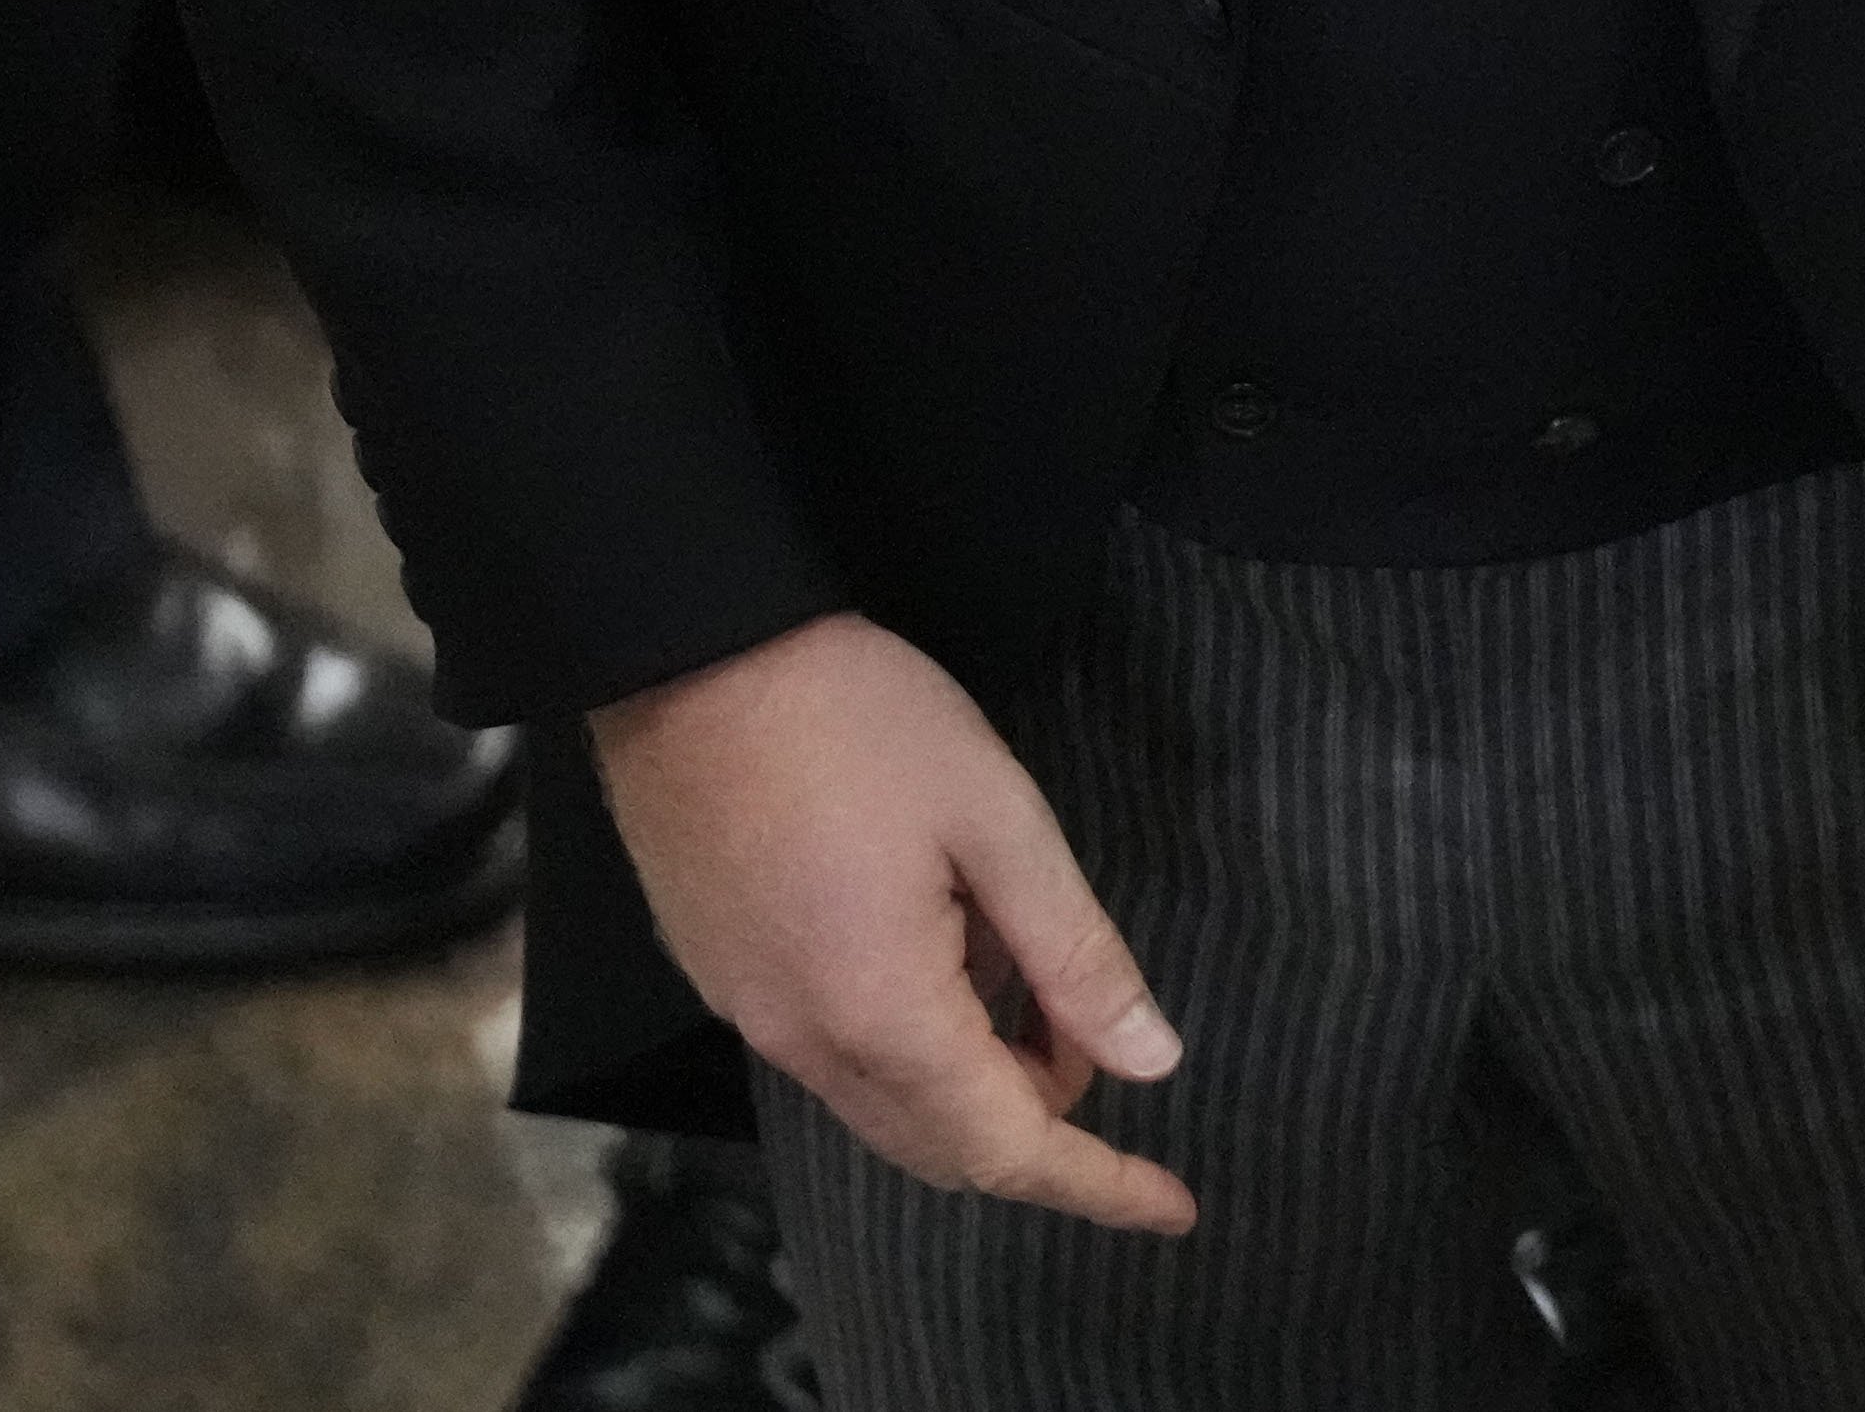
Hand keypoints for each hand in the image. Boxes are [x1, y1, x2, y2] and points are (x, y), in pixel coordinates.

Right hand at [590, 613, 1194, 1232]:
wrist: (688, 658)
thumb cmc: (858, 721)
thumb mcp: (999, 818)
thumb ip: (1075, 954)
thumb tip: (1150, 1059)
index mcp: (882, 1014)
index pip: (1008, 1148)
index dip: (1098, 1184)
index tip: (1176, 1205)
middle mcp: (806, 1044)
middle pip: (943, 1146)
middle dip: (1041, 1121)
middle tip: (1103, 1037)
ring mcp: (754, 1016)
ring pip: (888, 1105)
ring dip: (977, 1078)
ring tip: (1039, 982)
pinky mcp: (728, 976)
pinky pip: (838, 1056)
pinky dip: (916, 1041)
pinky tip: (954, 945)